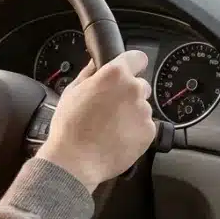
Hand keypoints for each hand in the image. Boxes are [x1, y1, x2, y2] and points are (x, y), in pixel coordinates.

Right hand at [38, 50, 155, 191]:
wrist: (76, 160)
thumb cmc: (70, 126)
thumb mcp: (72, 92)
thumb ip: (89, 73)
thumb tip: (96, 64)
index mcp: (115, 74)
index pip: (138, 58)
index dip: (132, 65)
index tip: (128, 72)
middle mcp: (134, 89)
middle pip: (140, 85)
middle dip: (128, 93)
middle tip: (110, 107)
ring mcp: (144, 111)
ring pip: (142, 107)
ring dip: (131, 113)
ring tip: (110, 127)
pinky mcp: (149, 132)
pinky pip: (145, 126)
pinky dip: (135, 131)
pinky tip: (117, 137)